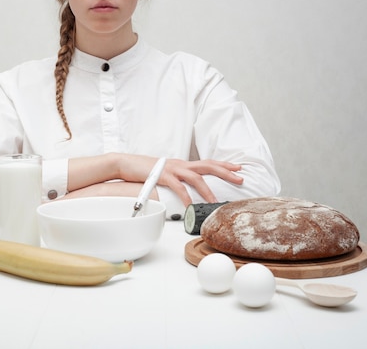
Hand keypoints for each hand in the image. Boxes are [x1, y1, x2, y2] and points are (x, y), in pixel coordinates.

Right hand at [118, 155, 242, 206]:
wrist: (126, 164)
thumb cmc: (144, 170)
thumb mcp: (165, 172)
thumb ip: (177, 178)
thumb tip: (187, 189)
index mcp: (182, 164)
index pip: (207, 162)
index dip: (224, 165)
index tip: (238, 168)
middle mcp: (180, 164)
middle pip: (208, 165)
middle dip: (225, 172)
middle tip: (240, 178)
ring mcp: (172, 169)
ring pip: (196, 177)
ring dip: (207, 189)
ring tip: (215, 201)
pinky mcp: (162, 175)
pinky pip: (177, 187)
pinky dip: (185, 196)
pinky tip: (191, 205)